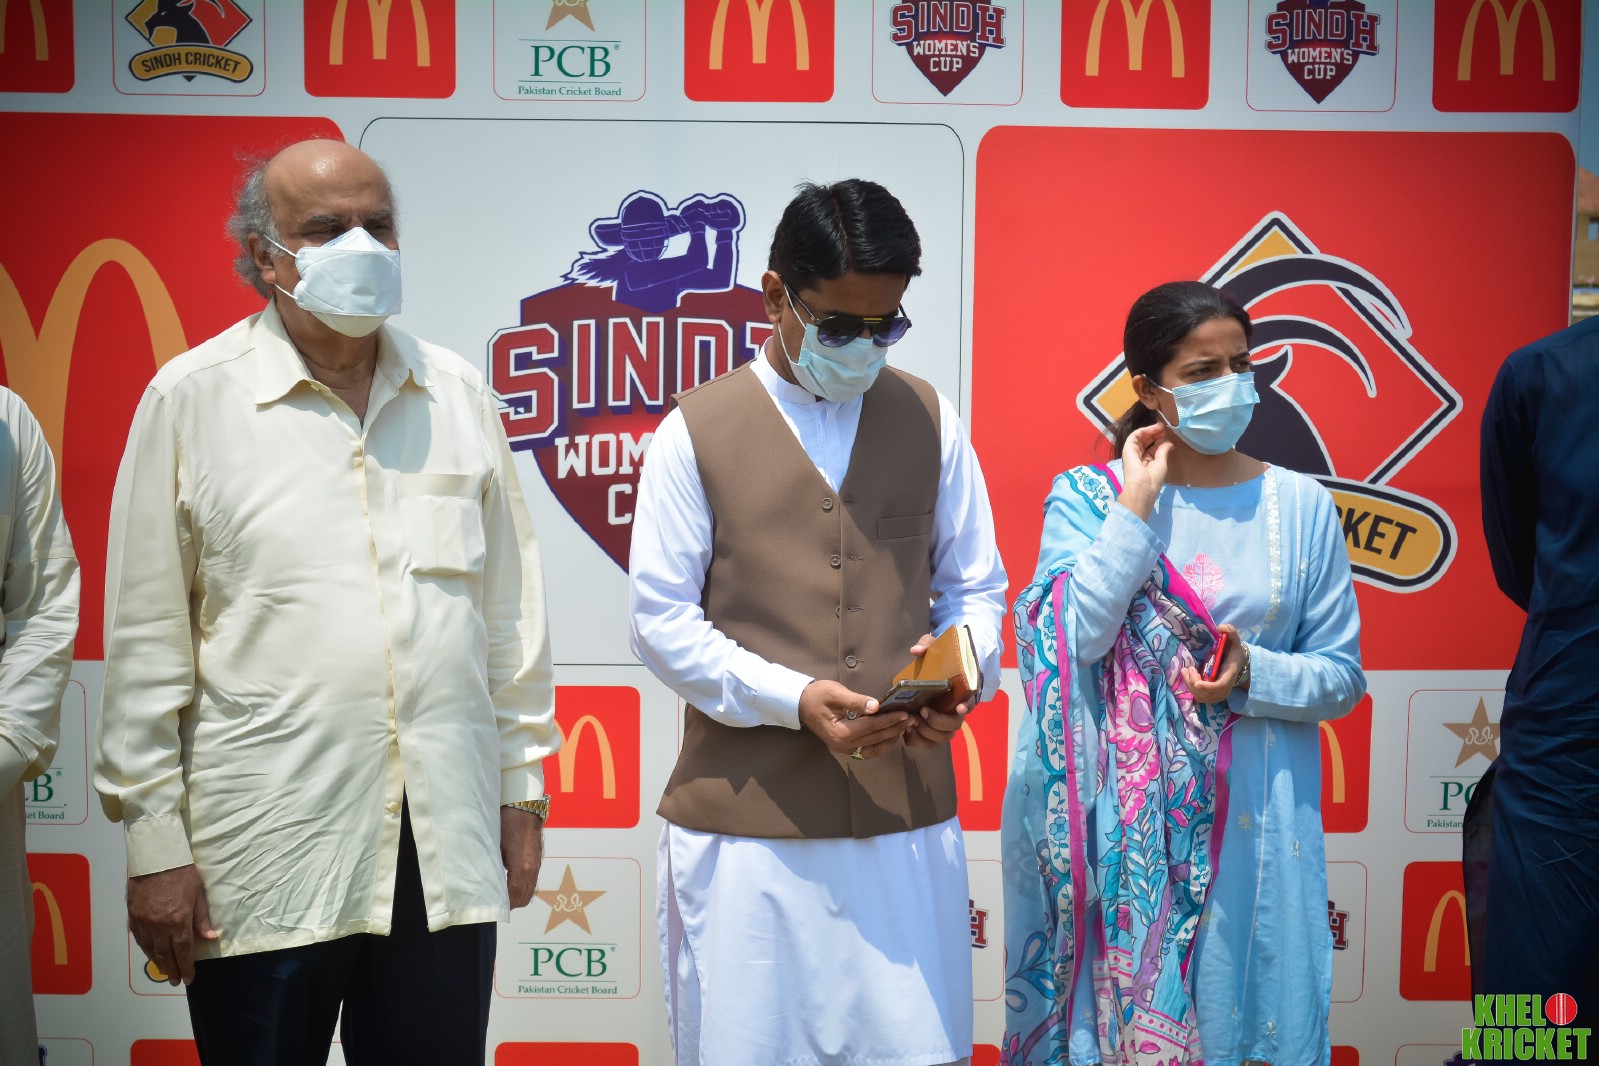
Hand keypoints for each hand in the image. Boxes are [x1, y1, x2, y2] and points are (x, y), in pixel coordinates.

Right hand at [127, 864, 217, 985]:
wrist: (154, 857)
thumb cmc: (181, 872)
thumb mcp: (198, 893)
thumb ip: (202, 918)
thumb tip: (211, 938)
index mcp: (177, 921)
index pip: (183, 951)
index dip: (186, 966)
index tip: (189, 978)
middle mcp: (158, 926)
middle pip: (164, 955)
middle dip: (172, 970)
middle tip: (176, 981)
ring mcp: (143, 922)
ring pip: (149, 949)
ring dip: (158, 963)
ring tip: (166, 971)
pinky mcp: (132, 916)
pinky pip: (138, 939)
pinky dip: (145, 949)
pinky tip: (151, 954)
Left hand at [500, 806, 544, 909]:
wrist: (524, 806)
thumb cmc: (506, 822)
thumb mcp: (495, 845)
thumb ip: (493, 865)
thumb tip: (486, 882)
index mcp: (521, 866)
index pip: (515, 895)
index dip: (505, 905)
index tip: (494, 909)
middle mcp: (532, 868)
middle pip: (525, 897)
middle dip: (512, 904)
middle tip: (496, 905)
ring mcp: (537, 864)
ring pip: (530, 890)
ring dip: (518, 896)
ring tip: (502, 897)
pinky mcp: (538, 859)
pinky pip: (533, 881)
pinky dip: (524, 888)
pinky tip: (511, 885)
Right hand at [798, 680, 911, 759]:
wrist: (800, 704)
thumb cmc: (816, 695)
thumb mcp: (835, 693)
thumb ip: (856, 701)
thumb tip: (876, 707)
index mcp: (840, 733)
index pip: (871, 726)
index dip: (889, 720)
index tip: (905, 713)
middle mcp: (843, 745)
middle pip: (875, 738)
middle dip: (895, 728)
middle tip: (912, 719)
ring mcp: (844, 749)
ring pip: (874, 746)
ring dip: (891, 737)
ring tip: (905, 726)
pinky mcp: (846, 747)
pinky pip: (868, 749)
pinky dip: (881, 743)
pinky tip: (891, 735)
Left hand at [900, 633, 975, 747]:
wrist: (934, 672)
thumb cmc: (938, 660)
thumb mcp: (934, 647)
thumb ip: (927, 644)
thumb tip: (916, 650)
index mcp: (962, 692)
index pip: (970, 702)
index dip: (966, 706)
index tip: (958, 707)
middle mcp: (956, 710)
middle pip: (955, 725)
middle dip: (939, 722)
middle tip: (923, 710)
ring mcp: (944, 721)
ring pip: (943, 737)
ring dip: (928, 733)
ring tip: (913, 722)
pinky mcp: (932, 730)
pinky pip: (929, 743)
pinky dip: (918, 741)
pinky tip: (907, 732)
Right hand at [1118, 424, 1171, 520]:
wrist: (1141, 487)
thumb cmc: (1153, 479)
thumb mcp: (1161, 464)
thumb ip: (1163, 452)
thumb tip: (1169, 442)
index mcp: (1146, 463)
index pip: (1151, 448)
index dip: (1159, 440)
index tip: (1167, 434)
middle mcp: (1138, 457)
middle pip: (1146, 442)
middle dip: (1155, 434)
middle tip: (1165, 428)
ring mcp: (1132, 453)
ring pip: (1140, 438)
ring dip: (1150, 430)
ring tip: (1161, 426)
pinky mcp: (1127, 449)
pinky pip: (1134, 436)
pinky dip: (1144, 430)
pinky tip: (1153, 428)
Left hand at [1181, 623, 1244, 704]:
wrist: (1238, 662)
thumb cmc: (1234, 651)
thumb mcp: (1234, 639)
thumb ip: (1230, 631)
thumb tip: (1221, 628)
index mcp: (1229, 674)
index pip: (1220, 686)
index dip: (1208, 687)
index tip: (1197, 683)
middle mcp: (1225, 687)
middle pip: (1207, 693)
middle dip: (1193, 682)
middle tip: (1188, 669)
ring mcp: (1219, 693)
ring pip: (1201, 696)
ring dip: (1190, 685)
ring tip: (1186, 671)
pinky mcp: (1213, 695)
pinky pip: (1200, 696)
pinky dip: (1191, 688)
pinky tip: (1189, 676)